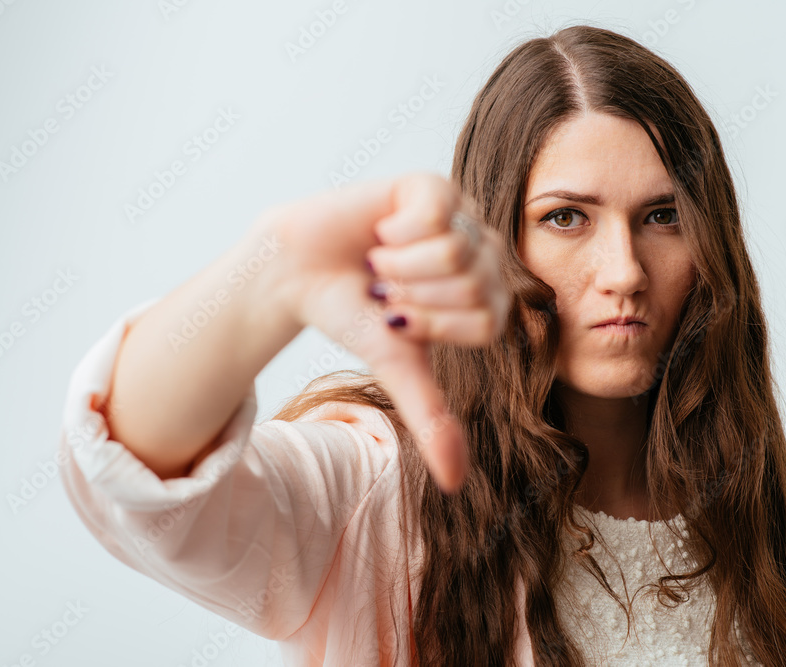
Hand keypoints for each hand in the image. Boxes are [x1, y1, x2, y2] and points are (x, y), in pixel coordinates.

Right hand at [250, 172, 510, 493]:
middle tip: (386, 288)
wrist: (297, 272)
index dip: (433, 324)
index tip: (398, 317)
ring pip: (457, 251)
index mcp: (485, 297)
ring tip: (379, 261)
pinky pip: (436, 213)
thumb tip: (455, 484)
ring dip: (401, 267)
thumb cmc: (353, 316)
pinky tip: (381, 231)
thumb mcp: (397, 368)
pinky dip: (396, 233)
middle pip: (475, 285)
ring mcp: (462, 217)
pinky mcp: (432, 187)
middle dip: (414, 296)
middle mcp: (482, 254)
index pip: (488, 320)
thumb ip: (432, 418)